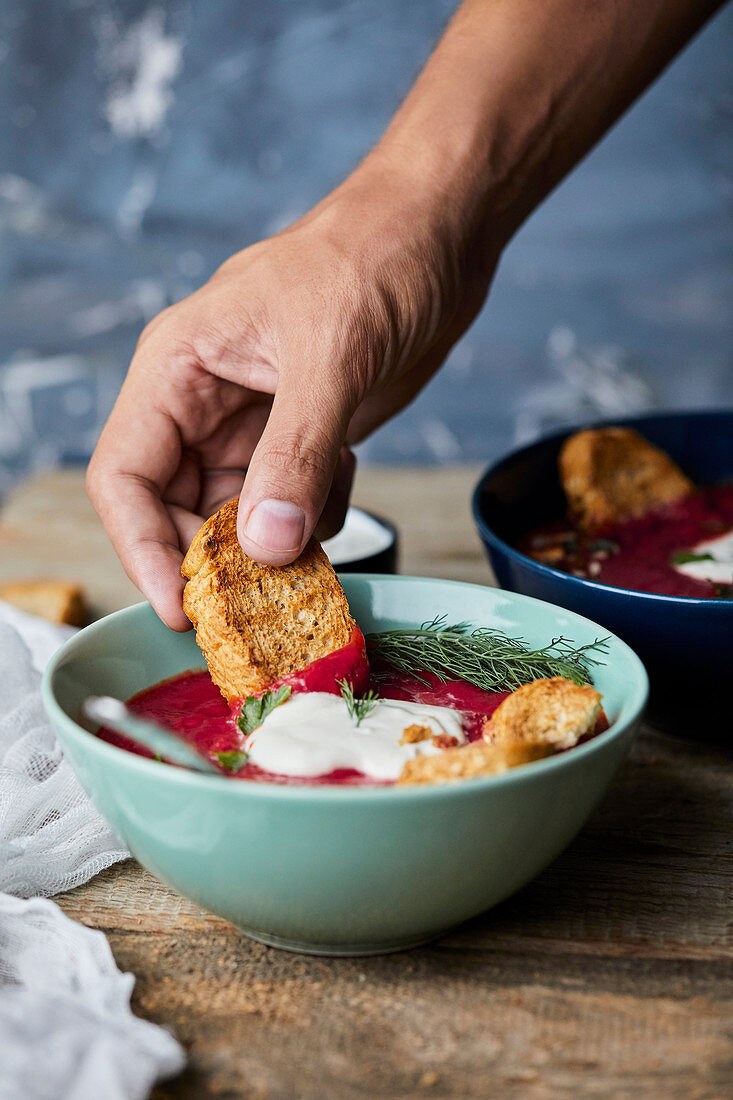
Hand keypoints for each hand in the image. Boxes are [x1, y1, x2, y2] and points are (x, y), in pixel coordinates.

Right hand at [86, 156, 495, 628]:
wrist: (441, 234)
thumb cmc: (375, 256)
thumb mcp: (332, 356)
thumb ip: (295, 454)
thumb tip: (265, 545)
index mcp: (177, 368)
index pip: (125, 476)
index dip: (143, 549)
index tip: (183, 607)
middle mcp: (201, 402)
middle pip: (173, 509)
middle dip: (214, 558)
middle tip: (262, 597)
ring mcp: (252, 423)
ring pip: (234, 517)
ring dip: (271, 544)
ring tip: (316, 528)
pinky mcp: (299, 436)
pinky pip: (287, 506)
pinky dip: (314, 517)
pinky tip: (344, 477)